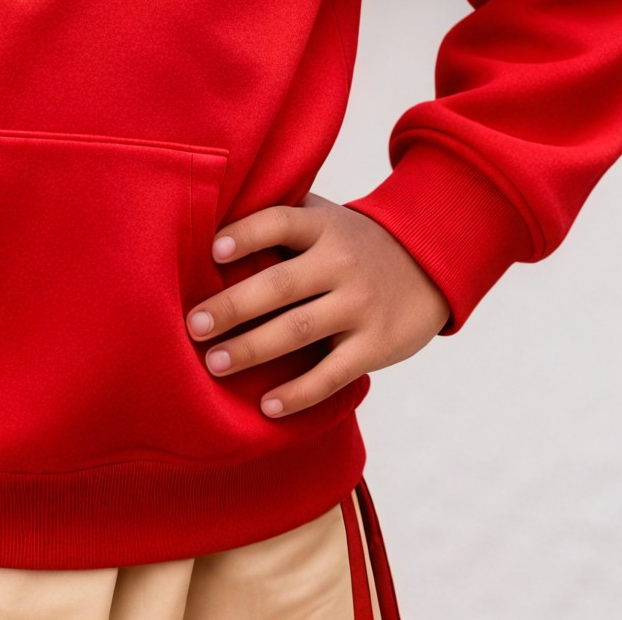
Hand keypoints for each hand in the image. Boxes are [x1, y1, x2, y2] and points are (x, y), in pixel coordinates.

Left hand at [183, 192, 447, 417]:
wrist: (428, 264)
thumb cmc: (353, 242)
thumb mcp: (325, 217)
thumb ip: (282, 217)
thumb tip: (212, 217)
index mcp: (323, 226)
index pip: (279, 223)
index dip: (246, 234)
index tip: (212, 251)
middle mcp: (340, 263)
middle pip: (280, 284)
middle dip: (233, 306)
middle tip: (193, 326)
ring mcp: (360, 305)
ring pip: (299, 330)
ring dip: (253, 349)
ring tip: (215, 364)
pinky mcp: (375, 345)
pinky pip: (331, 374)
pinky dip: (298, 393)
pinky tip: (266, 405)